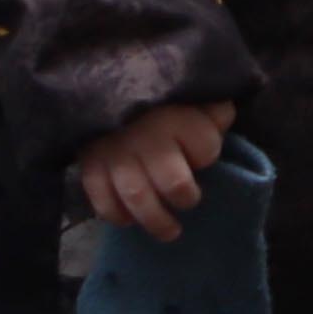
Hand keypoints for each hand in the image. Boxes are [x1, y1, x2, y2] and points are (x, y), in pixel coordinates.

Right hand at [76, 99, 238, 241]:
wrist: (105, 82)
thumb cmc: (159, 97)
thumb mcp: (191, 95)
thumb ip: (212, 109)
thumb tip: (222, 122)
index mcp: (176, 116)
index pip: (206, 147)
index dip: (206, 154)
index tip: (201, 154)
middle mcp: (146, 136)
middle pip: (174, 183)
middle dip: (185, 197)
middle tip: (188, 199)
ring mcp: (115, 152)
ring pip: (137, 198)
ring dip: (156, 220)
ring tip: (171, 231)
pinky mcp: (90, 165)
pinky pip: (102, 201)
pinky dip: (117, 215)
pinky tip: (129, 218)